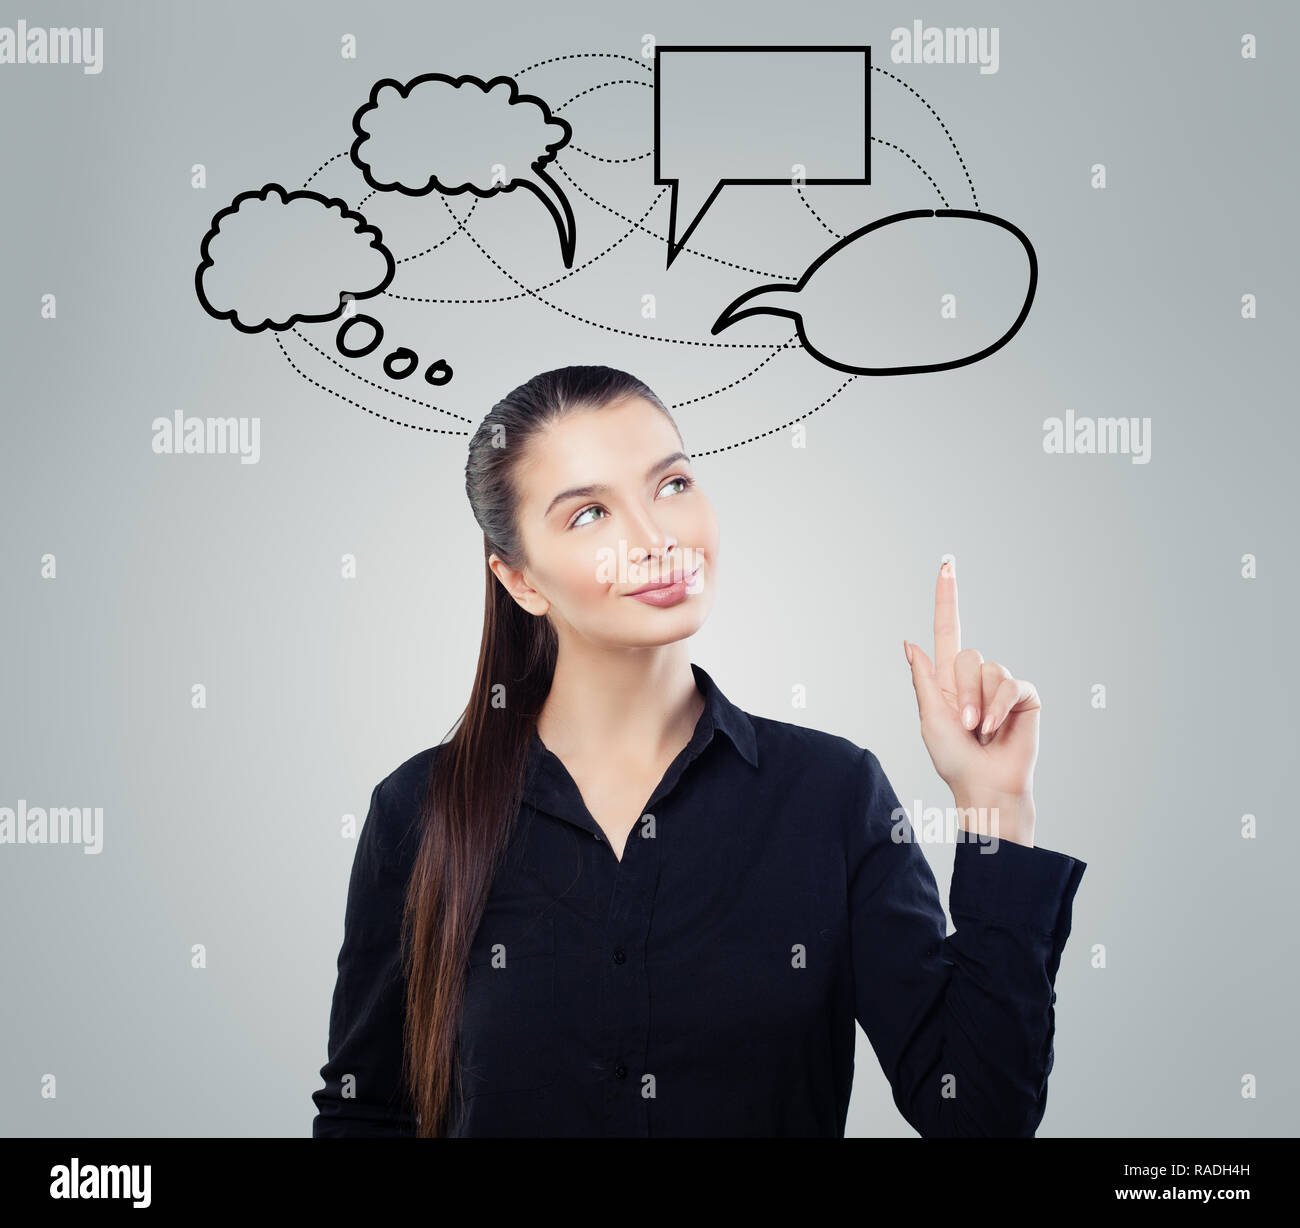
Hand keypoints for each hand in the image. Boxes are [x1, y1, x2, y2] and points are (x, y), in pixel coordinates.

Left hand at [904, 556, 1039, 846]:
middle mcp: (975, 678)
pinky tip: (996, 726)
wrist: (984, 785)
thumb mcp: (929, 718)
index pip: (948, 629)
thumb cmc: (953, 759)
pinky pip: (1011, 684)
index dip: (947, 597)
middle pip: (968, 653)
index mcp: (948, 679)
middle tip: (962, 725)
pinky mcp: (1023, 697)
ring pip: (989, 668)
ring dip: (980, 704)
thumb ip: (924, 679)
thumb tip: (910, 643)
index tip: (947, 563)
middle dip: (962, 692)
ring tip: (978, 731)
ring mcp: (1001, 686)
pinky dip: (999, 705)